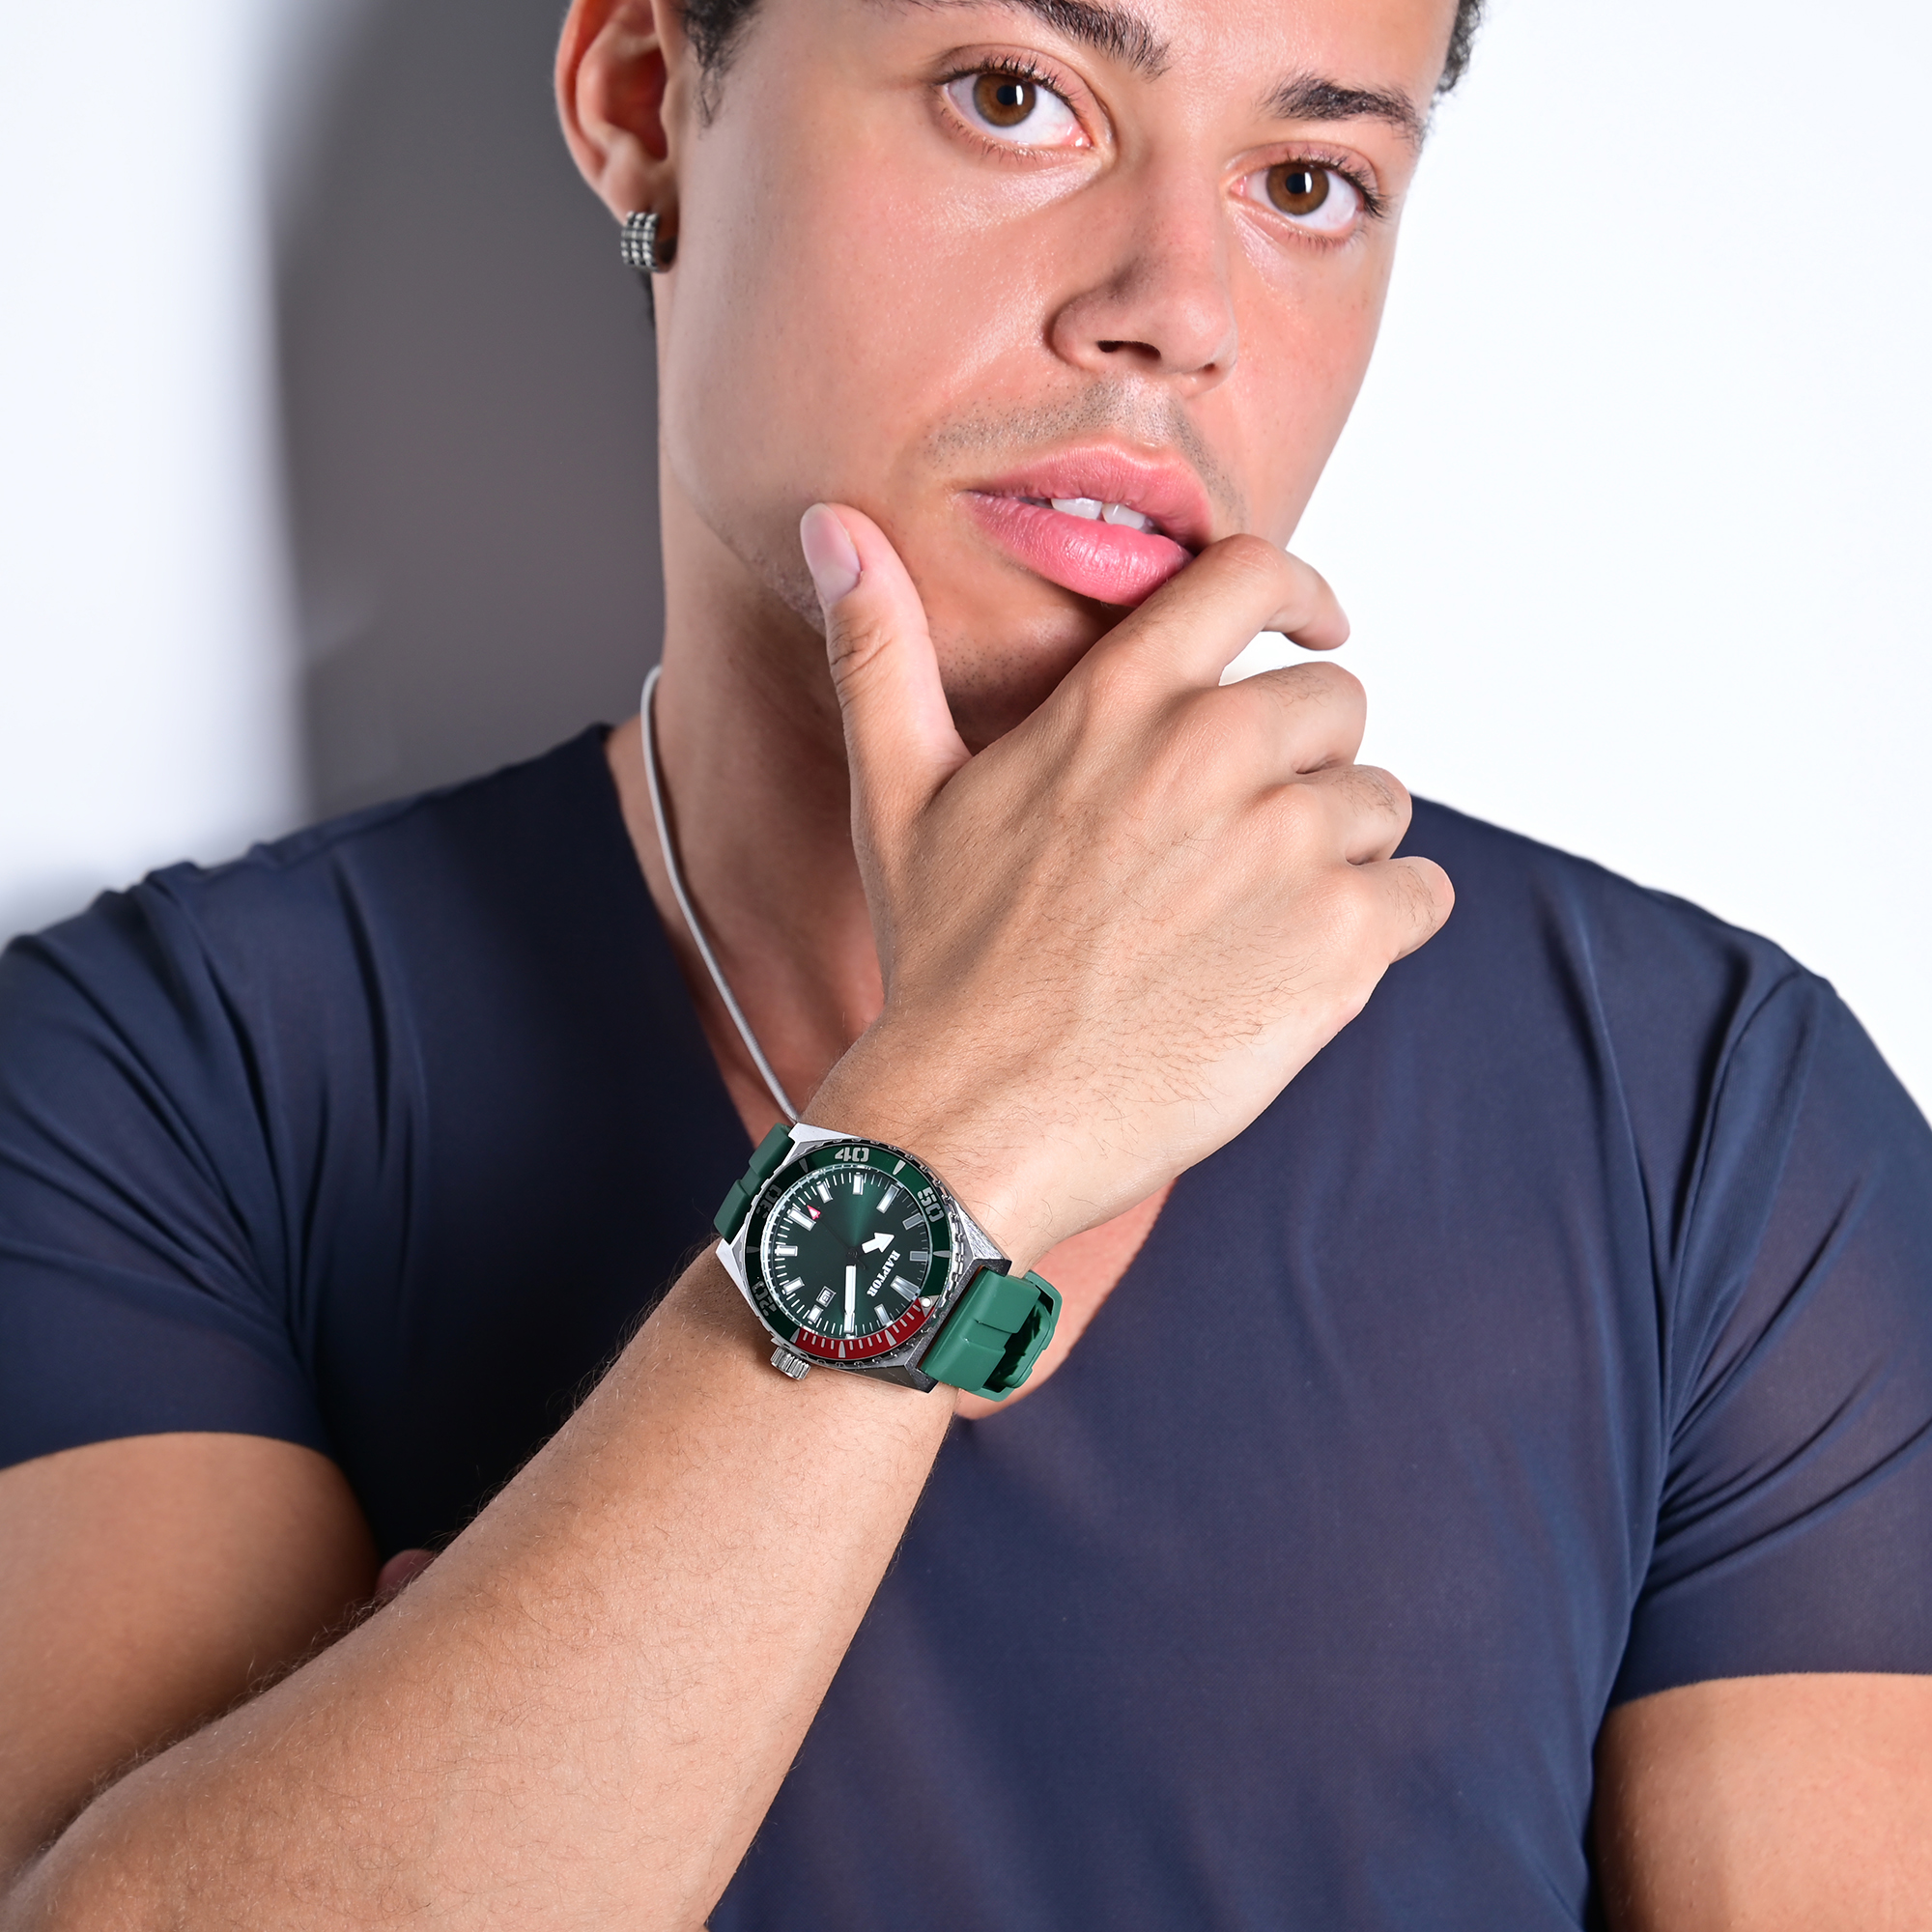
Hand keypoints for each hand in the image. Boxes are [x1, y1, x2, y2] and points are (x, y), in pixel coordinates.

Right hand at [799, 504, 1452, 1269]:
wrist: (981, 1116)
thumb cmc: (943, 965)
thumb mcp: (898, 792)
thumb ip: (881, 647)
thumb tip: (831, 526)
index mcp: (1117, 703)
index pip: (1253, 577)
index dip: (1299, 595)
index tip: (1313, 628)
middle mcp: (1211, 755)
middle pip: (1336, 703)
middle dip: (1305, 762)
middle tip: (1238, 843)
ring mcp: (1282, 847)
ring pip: (1382, 804)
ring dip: (1340, 852)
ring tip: (1253, 920)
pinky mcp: (1337, 942)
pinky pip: (1422, 895)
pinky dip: (1385, 927)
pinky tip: (1300, 967)